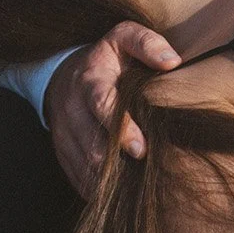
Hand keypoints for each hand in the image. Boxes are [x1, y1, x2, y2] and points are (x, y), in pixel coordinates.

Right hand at [44, 20, 182, 189]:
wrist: (61, 74)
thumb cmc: (105, 59)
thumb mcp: (123, 38)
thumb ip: (147, 43)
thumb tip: (172, 61)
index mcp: (90, 80)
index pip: (101, 105)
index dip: (120, 129)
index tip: (141, 148)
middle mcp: (72, 108)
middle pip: (91, 144)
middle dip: (117, 164)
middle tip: (145, 177)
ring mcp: (63, 133)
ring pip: (83, 166)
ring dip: (109, 180)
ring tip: (137, 188)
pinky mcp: (61, 151)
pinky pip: (76, 177)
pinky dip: (97, 189)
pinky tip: (119, 194)